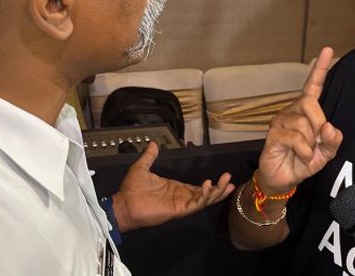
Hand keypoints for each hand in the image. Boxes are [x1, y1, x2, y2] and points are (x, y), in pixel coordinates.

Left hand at [112, 141, 234, 231]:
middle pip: (206, 194)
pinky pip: (195, 204)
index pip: (198, 188)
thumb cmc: (131, 190)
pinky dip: (204, 196)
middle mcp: (181, 196)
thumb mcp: (142, 168)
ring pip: (204, 199)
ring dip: (216, 191)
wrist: (123, 204)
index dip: (211, 185)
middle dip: (220, 188)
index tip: (223, 178)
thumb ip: (149, 156)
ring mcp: (181, 203)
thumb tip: (153, 144)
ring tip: (226, 182)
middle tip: (230, 180)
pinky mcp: (178, 209)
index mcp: (176, 188)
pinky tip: (209, 185)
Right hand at [256, 47, 341, 192]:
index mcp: (306, 111)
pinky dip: (304, 151)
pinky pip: (295, 138)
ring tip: (305, 152)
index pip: (313, 86)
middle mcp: (292, 110)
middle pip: (310, 103)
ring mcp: (280, 120)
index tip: (328, 49)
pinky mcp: (273, 133)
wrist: (284, 178)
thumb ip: (333, 140)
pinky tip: (300, 156)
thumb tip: (330, 127)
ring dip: (311, 143)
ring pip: (303, 124)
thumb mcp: (325, 153)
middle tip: (317, 141)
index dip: (321, 69)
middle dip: (319, 124)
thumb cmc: (303, 161)